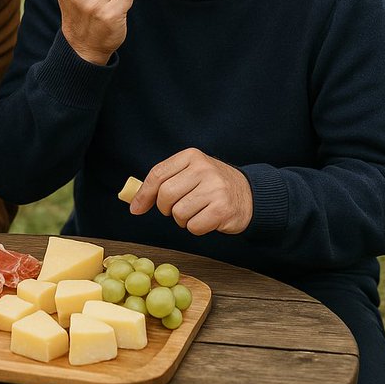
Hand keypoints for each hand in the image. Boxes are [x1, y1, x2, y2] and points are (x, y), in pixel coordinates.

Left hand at [130, 147, 253, 234]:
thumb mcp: (190, 172)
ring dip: (183, 220)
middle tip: (177, 209)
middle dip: (166, 209)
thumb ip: (165, 181)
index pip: (158, 174)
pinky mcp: (223, 208)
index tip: (136, 209)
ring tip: (197, 212)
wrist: (250, 194)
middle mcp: (203, 168)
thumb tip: (134, 202)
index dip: (144, 195)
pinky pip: (194, 226)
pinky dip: (197, 228)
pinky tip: (208, 219)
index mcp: (191, 156)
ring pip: (179, 213)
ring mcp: (214, 188)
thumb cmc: (212, 185)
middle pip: (165, 195)